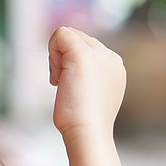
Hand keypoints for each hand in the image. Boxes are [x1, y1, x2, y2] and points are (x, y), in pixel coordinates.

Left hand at [48, 27, 125, 141]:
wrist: (88, 131)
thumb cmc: (83, 121)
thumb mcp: (87, 94)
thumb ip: (85, 78)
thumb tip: (67, 72)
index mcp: (114, 66)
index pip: (86, 46)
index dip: (68, 61)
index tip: (68, 84)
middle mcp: (110, 57)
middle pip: (76, 37)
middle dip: (62, 57)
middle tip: (62, 82)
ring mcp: (99, 54)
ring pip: (67, 34)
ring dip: (56, 58)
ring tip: (62, 82)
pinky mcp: (82, 54)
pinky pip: (60, 34)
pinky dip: (52, 54)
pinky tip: (58, 78)